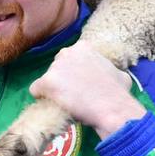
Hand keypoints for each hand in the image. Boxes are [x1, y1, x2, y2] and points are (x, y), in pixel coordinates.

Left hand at [29, 41, 143, 137]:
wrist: (111, 108)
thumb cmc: (118, 93)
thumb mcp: (119, 73)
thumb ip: (109, 69)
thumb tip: (111, 73)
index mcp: (83, 47)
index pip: (70, 57)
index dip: (73, 72)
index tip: (79, 83)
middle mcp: (67, 53)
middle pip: (57, 66)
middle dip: (62, 79)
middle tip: (72, 94)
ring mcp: (55, 68)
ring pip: (47, 79)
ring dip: (54, 90)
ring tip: (66, 103)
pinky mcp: (46, 83)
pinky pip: (35, 90)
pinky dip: (42, 98)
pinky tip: (52, 105)